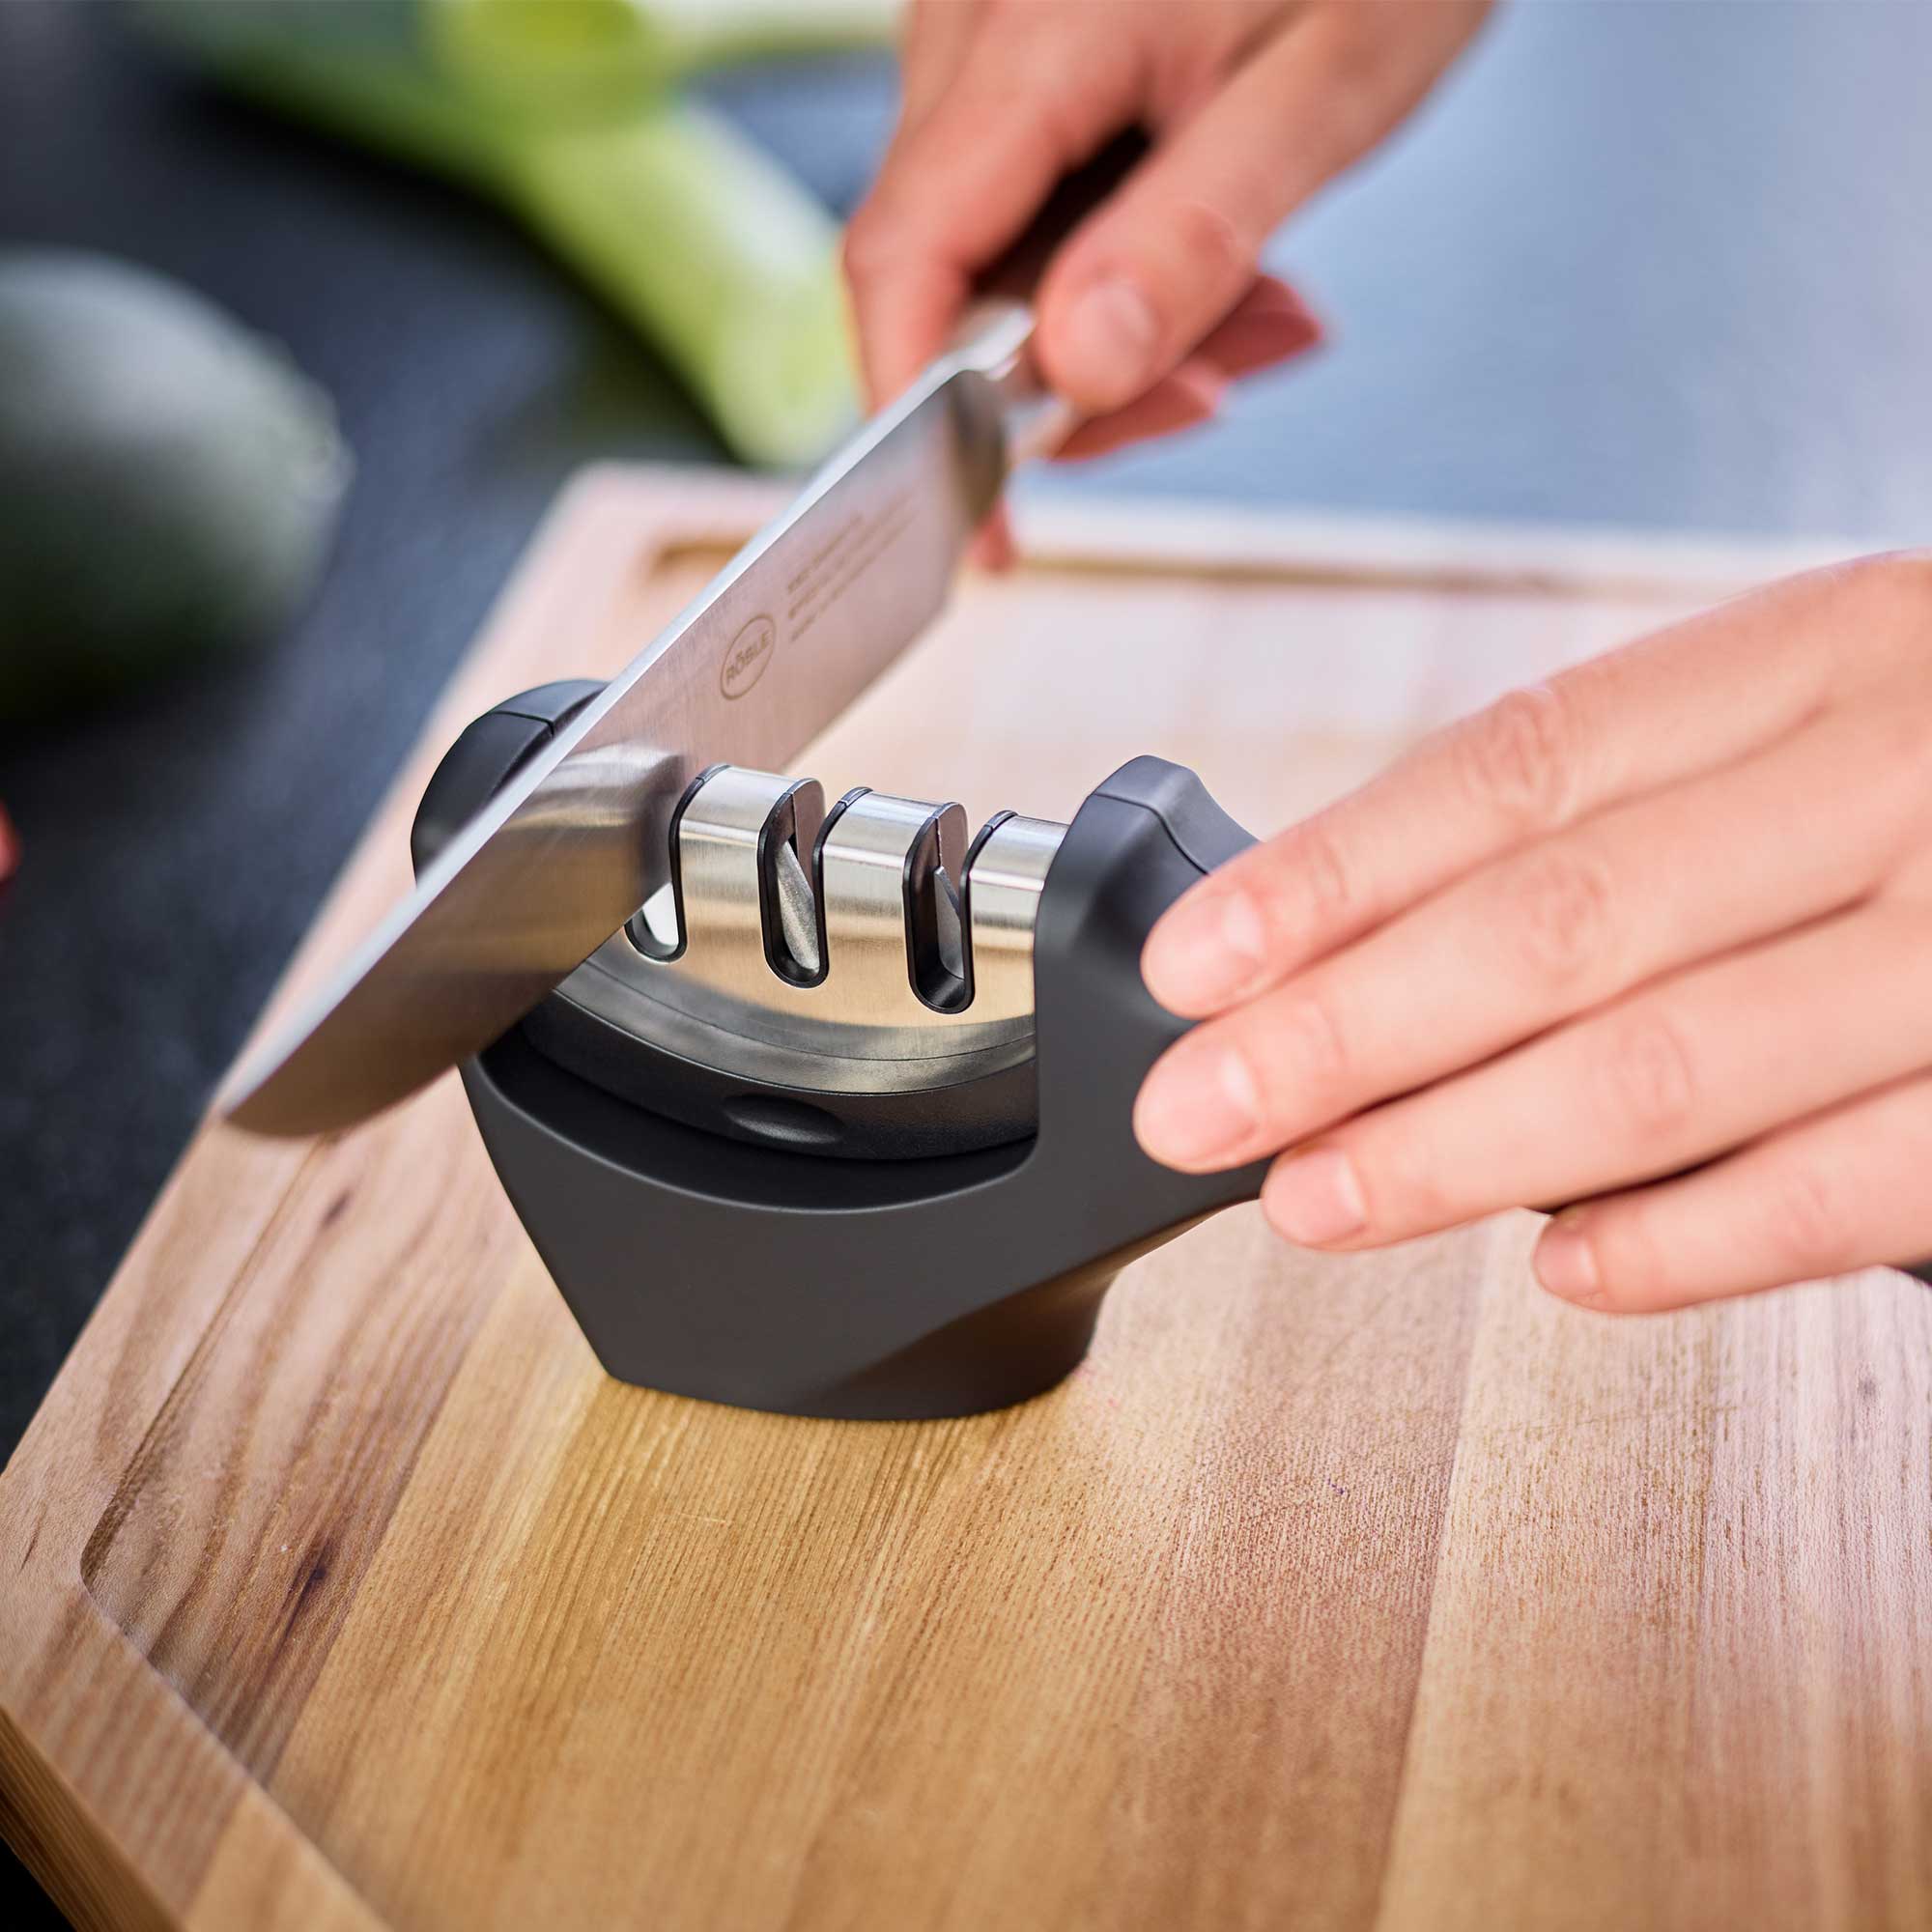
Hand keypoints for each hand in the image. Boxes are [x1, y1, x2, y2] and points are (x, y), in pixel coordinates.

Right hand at [843, 0, 1489, 556]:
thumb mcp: (1326, 89)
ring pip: (998, 254)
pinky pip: (1036, 205)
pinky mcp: (1020, 58)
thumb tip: (1077, 372)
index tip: (984, 531)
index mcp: (1032, 33)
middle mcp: (972, 28)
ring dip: (1122, 326)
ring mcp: (985, 39)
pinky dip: (1126, 263)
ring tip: (1269, 309)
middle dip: (1075, 377)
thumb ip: (1194, 236)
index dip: (925, 418)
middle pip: (948, 276)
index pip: (904, 259)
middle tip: (1217, 391)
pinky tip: (1233, 258)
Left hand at [1133, 553, 1931, 1310]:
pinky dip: (1685, 1240)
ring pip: (1670, 1065)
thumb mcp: (1818, 718)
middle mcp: (1906, 774)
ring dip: (1459, 1150)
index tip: (1194, 961)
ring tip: (1318, 1199)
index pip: (1517, 768)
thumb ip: (1626, 809)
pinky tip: (1563, 1267)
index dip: (1333, 873)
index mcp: (1819, 654)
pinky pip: (1847, 1188)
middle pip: (1560, 923)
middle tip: (1200, 1108)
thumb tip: (1365, 939)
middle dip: (1346, 1034)